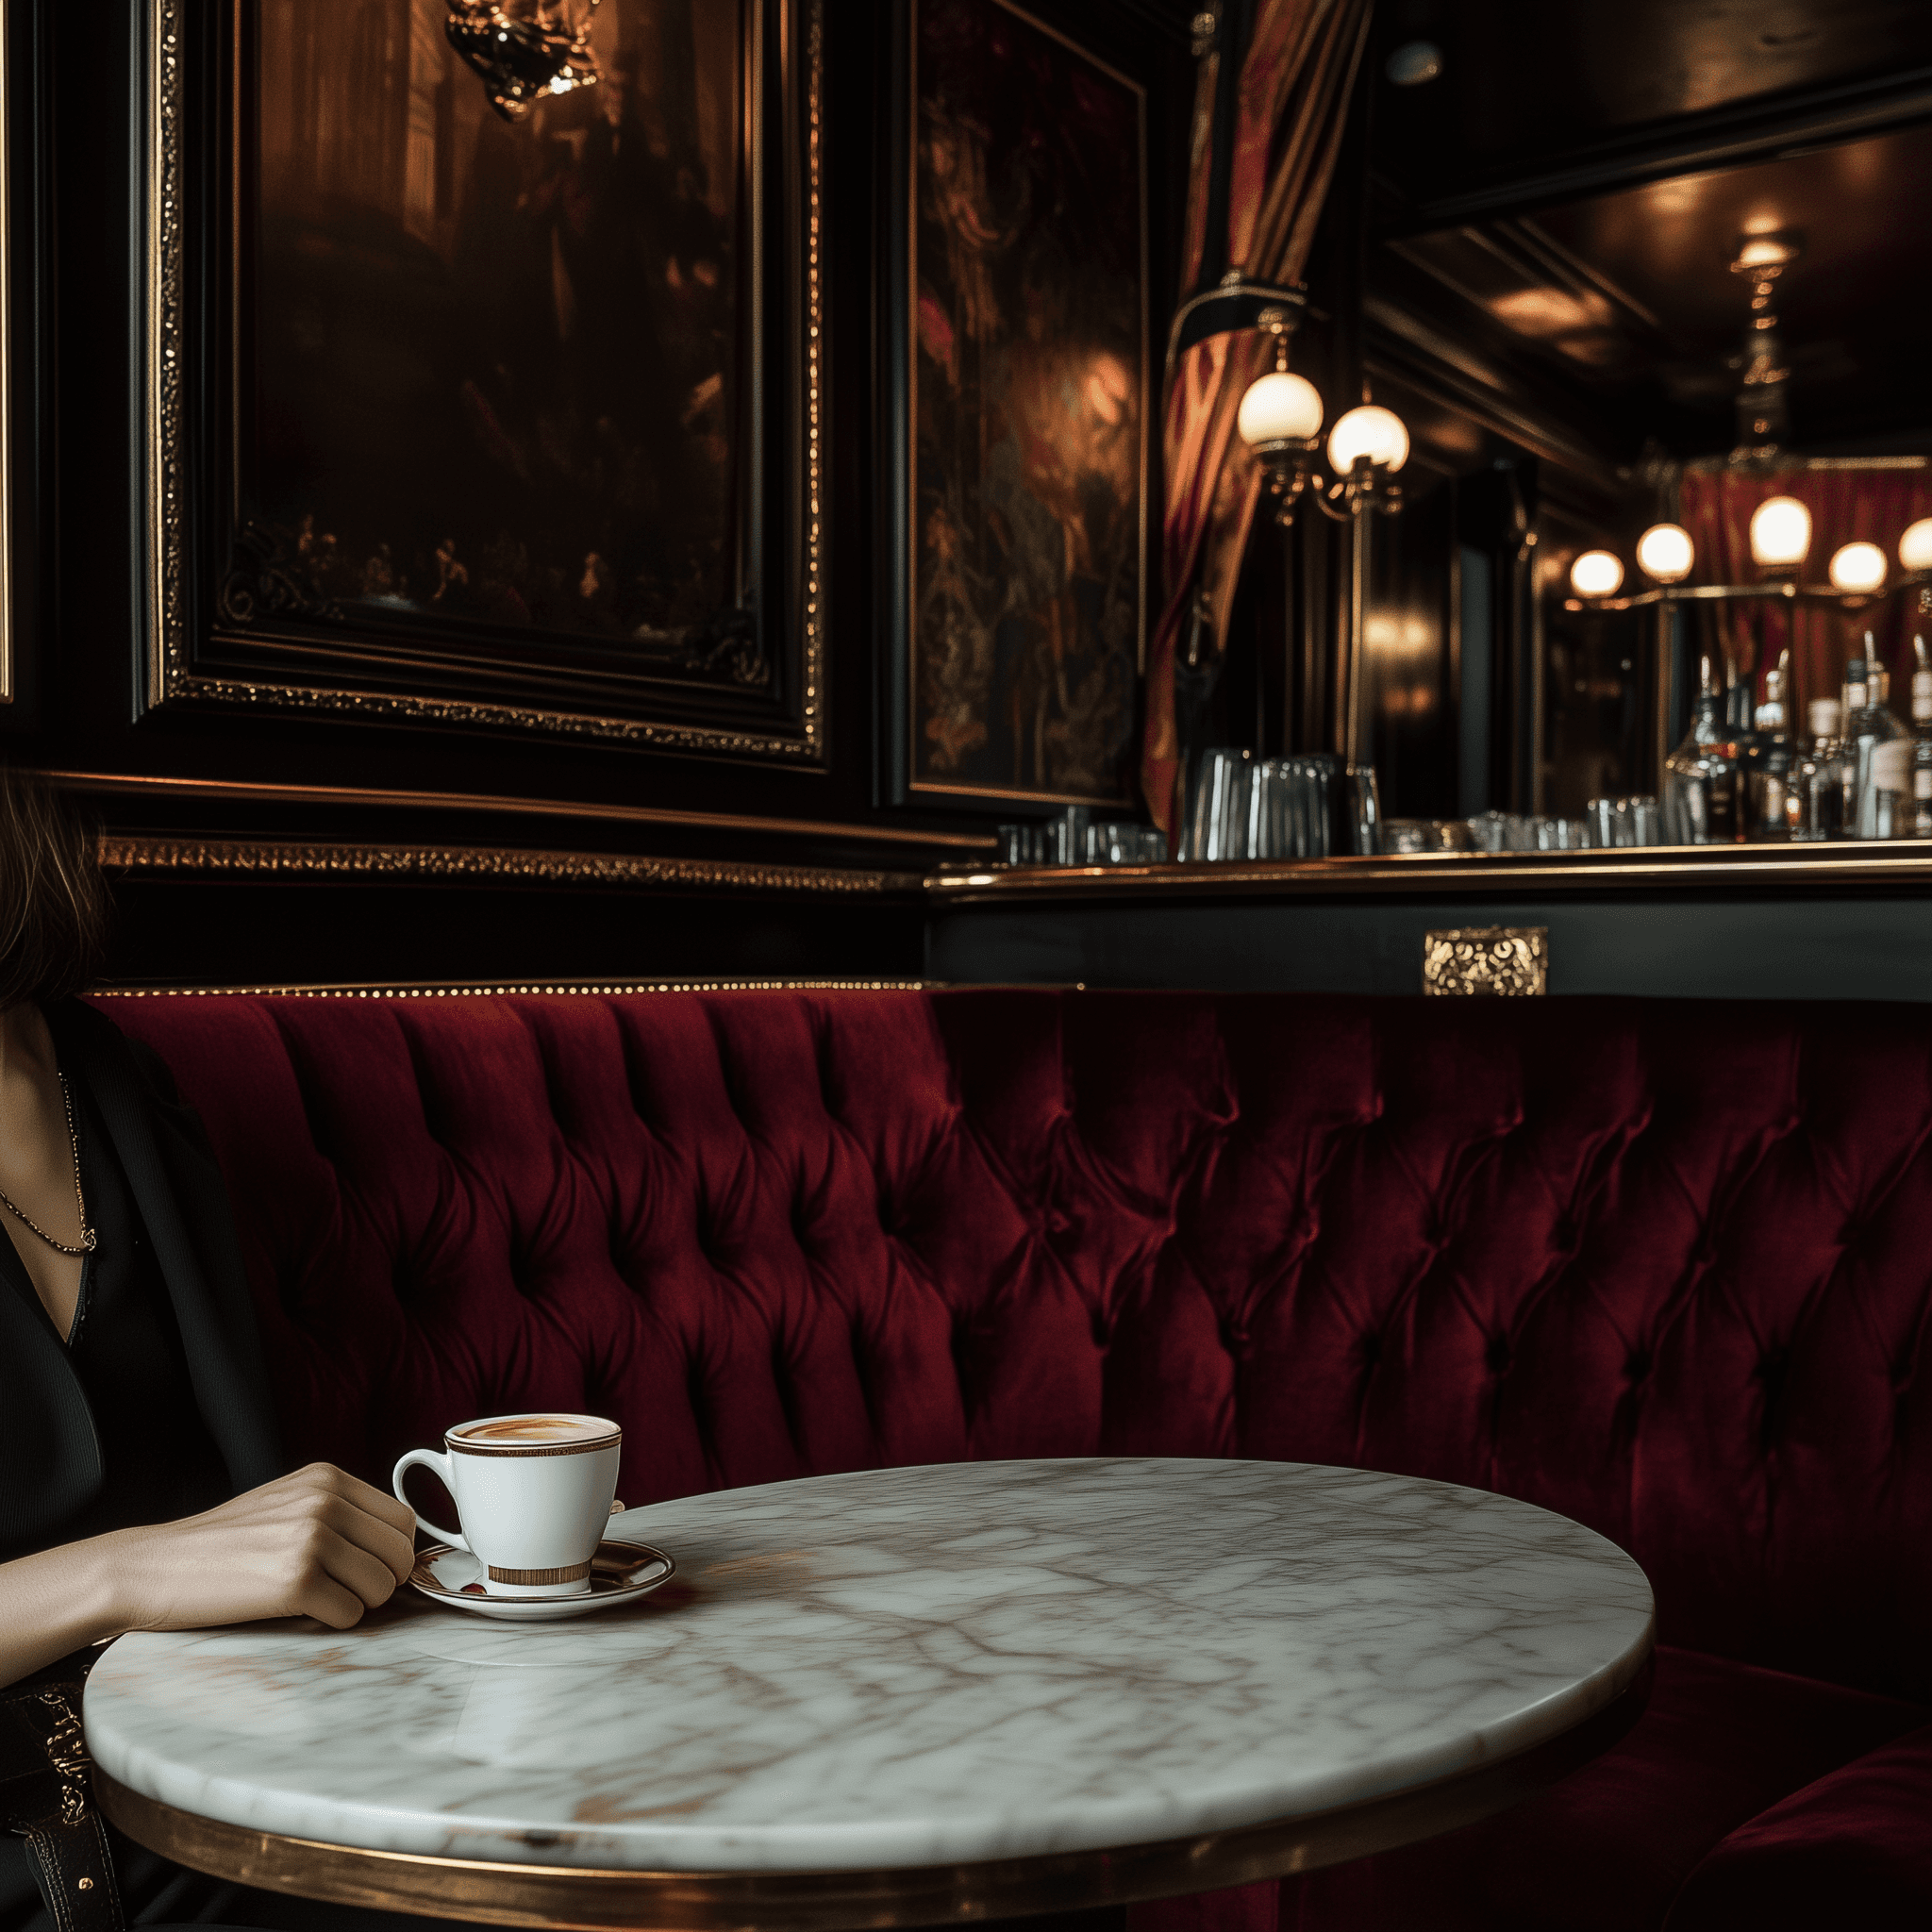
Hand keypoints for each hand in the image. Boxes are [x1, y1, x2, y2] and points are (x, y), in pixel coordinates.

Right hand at [102, 1463, 418, 1634]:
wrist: (152, 1568)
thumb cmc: (218, 1545)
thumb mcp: (284, 1503)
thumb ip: (337, 1512)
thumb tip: (393, 1544)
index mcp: (327, 1478)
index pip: (402, 1519)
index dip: (393, 1553)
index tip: (371, 1569)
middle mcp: (324, 1501)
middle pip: (400, 1554)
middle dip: (383, 1582)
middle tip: (349, 1592)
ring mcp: (311, 1539)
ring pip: (382, 1586)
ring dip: (360, 1604)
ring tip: (321, 1600)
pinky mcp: (296, 1581)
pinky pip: (351, 1614)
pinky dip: (333, 1621)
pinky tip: (301, 1611)